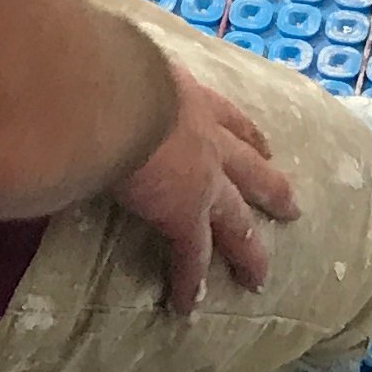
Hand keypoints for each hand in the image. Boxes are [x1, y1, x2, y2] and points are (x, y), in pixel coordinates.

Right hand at [112, 61, 299, 315]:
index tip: (263, 144)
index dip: (245, 132)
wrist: (113, 93)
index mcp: (187, 96)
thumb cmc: (107, 68)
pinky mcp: (183, 215)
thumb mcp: (122, 64)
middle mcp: (205, 136)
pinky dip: (188, 282)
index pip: (226, 115)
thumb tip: (79, 73)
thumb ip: (112, 76)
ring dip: (248, 249)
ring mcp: (202, 179)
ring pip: (234, 221)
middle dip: (271, 188)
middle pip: (249, 169)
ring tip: (259, 275)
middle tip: (292, 206)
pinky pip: (190, 255)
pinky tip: (185, 307)